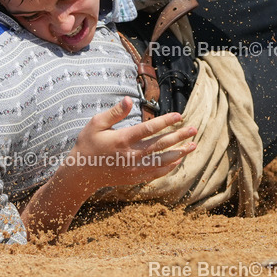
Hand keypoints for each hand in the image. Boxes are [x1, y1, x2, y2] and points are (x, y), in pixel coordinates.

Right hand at [69, 97, 196, 189]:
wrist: (82, 173)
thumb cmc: (88, 144)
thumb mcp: (96, 124)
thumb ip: (114, 113)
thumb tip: (128, 99)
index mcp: (122, 139)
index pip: (149, 129)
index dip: (166, 121)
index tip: (179, 116)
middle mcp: (131, 155)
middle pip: (161, 144)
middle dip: (179, 136)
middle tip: (194, 129)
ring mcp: (134, 168)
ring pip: (162, 160)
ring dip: (180, 152)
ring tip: (193, 145)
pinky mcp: (135, 177)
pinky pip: (156, 172)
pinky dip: (169, 166)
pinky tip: (179, 159)